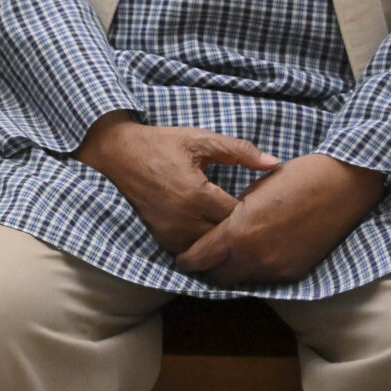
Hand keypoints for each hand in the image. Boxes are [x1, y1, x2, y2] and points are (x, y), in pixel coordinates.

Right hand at [76, 112, 279, 256]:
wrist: (116, 154)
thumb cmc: (160, 144)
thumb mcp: (199, 140)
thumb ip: (239, 150)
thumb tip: (275, 163)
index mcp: (197, 194)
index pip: (239, 217)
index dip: (255, 213)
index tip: (263, 205)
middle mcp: (183, 218)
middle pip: (226, 238)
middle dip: (241, 231)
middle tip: (256, 222)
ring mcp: (169, 231)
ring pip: (209, 250)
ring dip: (223, 242)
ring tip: (237, 231)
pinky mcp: (159, 236)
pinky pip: (191, 250)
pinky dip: (204, 246)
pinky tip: (214, 235)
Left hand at [176, 153, 386, 287]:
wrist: (340, 185)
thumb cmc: (293, 179)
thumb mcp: (251, 195)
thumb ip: (230, 218)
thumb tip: (218, 230)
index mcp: (237, 233)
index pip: (199, 259)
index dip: (187, 260)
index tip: (183, 257)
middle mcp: (255, 257)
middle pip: (218, 277)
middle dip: (209, 269)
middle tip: (205, 258)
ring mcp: (277, 267)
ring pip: (243, 279)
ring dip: (234, 270)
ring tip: (233, 255)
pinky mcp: (295, 271)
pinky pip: (266, 278)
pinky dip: (257, 270)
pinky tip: (258, 254)